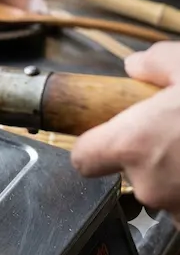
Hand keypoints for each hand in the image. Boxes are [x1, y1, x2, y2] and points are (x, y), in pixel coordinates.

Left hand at [72, 42, 179, 223]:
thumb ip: (157, 63)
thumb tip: (137, 65)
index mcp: (133, 143)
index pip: (84, 158)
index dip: (95, 146)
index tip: (107, 136)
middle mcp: (151, 183)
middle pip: (132, 173)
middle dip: (151, 155)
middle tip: (179, 133)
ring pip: (167, 192)